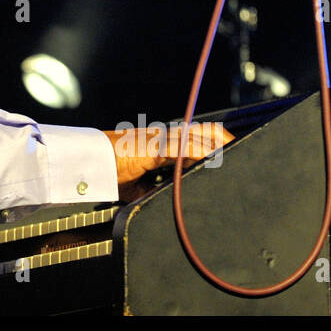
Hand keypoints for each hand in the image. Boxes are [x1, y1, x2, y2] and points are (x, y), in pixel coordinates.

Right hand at [103, 122, 234, 187]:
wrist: (89, 163)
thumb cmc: (108, 171)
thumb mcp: (136, 185)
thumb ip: (153, 188)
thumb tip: (165, 198)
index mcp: (159, 143)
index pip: (193, 138)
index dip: (212, 143)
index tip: (227, 151)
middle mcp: (163, 136)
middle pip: (202, 132)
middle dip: (223, 140)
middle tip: (241, 150)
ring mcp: (160, 139)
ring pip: (198, 136)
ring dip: (218, 146)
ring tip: (234, 153)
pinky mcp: (155, 147)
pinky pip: (185, 148)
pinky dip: (202, 153)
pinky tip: (214, 160)